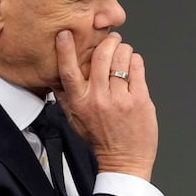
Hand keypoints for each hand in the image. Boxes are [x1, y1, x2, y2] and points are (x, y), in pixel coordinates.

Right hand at [52, 30, 158, 180]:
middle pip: (100, 56)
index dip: (65, 49)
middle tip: (111, 39)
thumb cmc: (99, 140)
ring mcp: (120, 98)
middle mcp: (98, 98)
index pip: (68, 70)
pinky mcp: (140, 99)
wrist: (124, 161)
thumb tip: (55, 77)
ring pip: (121, 57)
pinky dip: (135, 60)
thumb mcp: (74, 119)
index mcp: (80, 102)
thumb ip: (65, 97)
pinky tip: (132, 64)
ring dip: (123, 49)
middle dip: (107, 41)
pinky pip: (137, 67)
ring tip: (123, 52)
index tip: (66, 34)